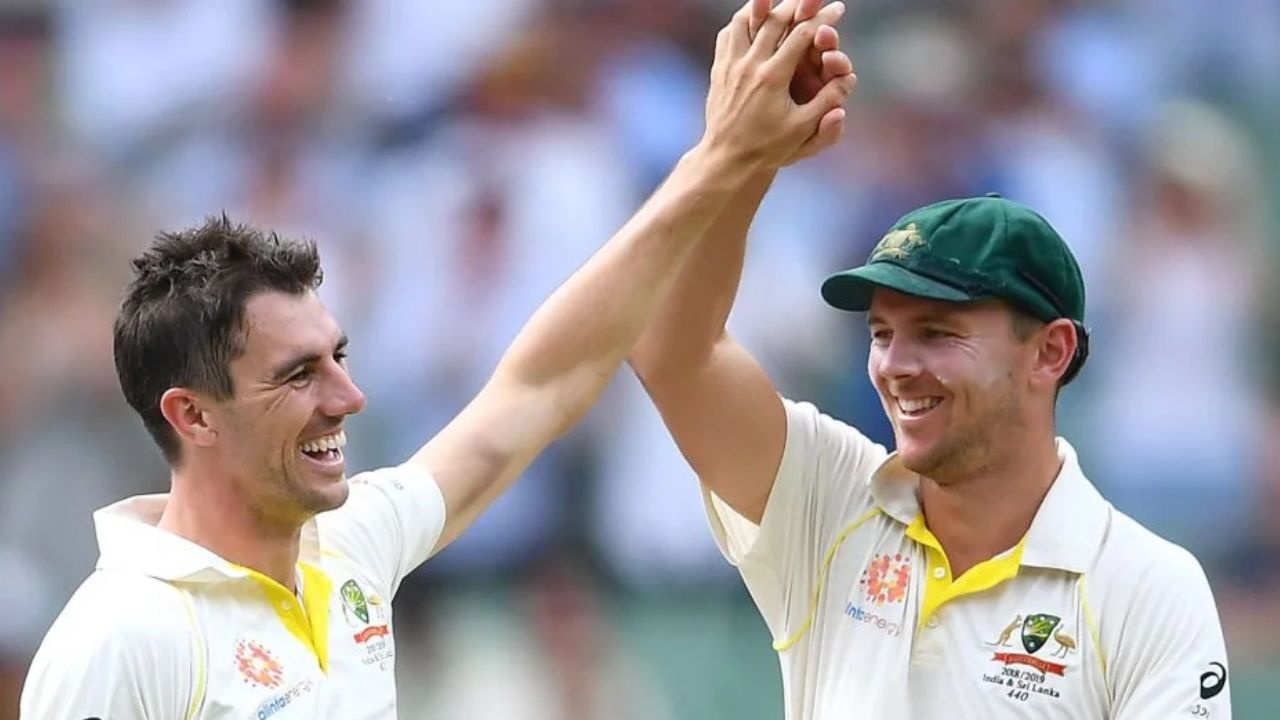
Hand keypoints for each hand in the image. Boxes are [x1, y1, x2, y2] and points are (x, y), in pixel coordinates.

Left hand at [699, 0, 856, 172]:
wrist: (728, 160)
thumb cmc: (769, 147)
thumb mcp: (802, 129)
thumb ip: (826, 102)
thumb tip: (846, 80)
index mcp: (773, 77)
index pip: (802, 35)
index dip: (823, 19)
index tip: (838, 9)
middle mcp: (749, 66)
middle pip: (774, 20)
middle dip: (797, 5)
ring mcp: (730, 66)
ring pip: (745, 21)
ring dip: (765, 7)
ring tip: (781, 1)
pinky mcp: (718, 70)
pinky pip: (728, 35)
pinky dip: (741, 21)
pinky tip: (752, 19)